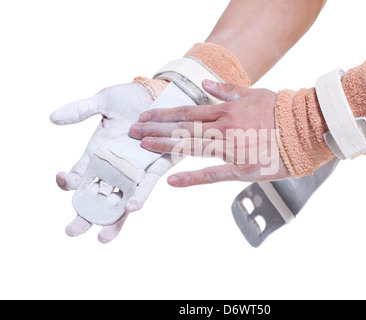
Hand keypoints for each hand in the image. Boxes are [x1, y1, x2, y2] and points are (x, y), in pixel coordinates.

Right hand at [51, 82, 172, 242]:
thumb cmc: (131, 99)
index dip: (69, 182)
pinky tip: (131, 207)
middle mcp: (116, 166)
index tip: (64, 178)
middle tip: (71, 231)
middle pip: (98, 197)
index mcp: (99, 154)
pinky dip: (139, 195)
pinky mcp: (157, 166)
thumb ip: (80, 110)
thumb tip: (52, 118)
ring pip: (122, 199)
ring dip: (113, 218)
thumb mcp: (103, 102)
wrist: (162, 92)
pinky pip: (147, 184)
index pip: (79, 175)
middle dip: (85, 215)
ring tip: (103, 237)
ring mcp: (136, 168)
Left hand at [129, 80, 290, 186]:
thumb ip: (227, 89)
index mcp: (227, 110)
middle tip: (132, 132)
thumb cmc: (281, 109)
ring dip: (166, 146)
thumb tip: (207, 82)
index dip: (164, 115)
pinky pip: (213, 174)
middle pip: (183, 128)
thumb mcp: (254, 93)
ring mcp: (232, 148)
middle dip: (156, 129)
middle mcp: (225, 128)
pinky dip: (192, 177)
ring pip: (192, 147)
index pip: (187, 112)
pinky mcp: (242, 168)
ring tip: (144, 146)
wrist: (306, 128)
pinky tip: (173, 180)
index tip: (145, 116)